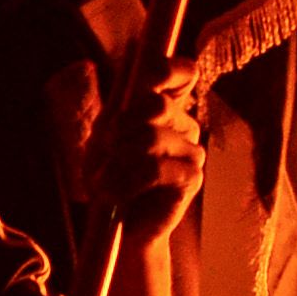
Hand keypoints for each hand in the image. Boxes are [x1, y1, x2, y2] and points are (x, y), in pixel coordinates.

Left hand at [89, 55, 209, 234]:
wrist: (119, 229)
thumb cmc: (111, 179)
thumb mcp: (104, 139)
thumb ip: (118, 109)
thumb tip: (132, 67)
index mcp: (165, 109)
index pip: (182, 73)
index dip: (169, 68)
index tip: (147, 79)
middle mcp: (183, 125)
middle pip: (156, 104)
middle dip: (121, 126)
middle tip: (107, 150)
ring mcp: (192, 151)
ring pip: (151, 138)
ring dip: (118, 161)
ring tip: (105, 181)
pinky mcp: (192, 178)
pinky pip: (155, 168)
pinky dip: (127, 181)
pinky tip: (117, 194)